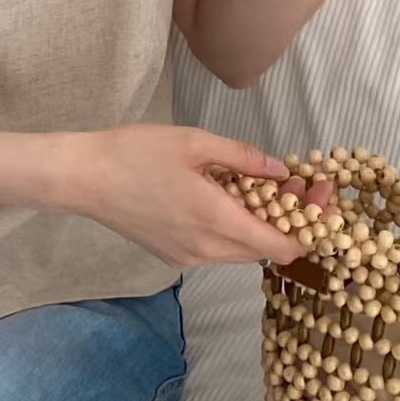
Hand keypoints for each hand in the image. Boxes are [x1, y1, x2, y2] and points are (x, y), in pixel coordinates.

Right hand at [58, 124, 331, 267]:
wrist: (82, 178)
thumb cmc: (135, 153)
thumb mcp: (194, 142)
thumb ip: (244, 158)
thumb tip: (282, 172)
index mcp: (216, 220)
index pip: (284, 247)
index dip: (311, 226)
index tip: (317, 194)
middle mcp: (206, 250)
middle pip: (266, 250)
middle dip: (289, 220)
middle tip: (292, 183)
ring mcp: (188, 257)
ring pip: (241, 250)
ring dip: (260, 224)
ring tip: (259, 187)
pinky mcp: (172, 256)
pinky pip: (217, 248)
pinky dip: (233, 229)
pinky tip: (225, 199)